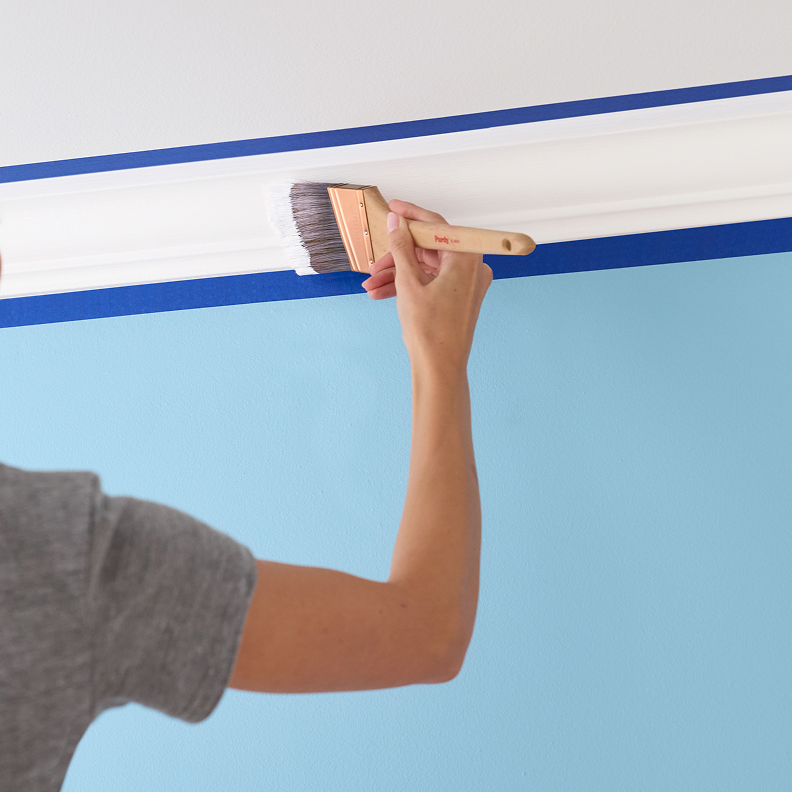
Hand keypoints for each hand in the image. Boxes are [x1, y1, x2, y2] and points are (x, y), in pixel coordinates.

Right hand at [363, 199, 492, 378]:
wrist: (439, 369)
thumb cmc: (432, 331)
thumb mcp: (408, 283)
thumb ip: (401, 247)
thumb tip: (396, 221)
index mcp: (466, 259)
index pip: (437, 226)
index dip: (412, 216)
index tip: (393, 209)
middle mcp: (471, 268)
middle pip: (428, 249)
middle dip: (397, 256)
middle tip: (375, 263)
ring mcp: (465, 284)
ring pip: (425, 268)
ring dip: (396, 274)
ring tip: (371, 284)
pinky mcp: (456, 298)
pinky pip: (429, 283)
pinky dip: (407, 286)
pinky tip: (381, 294)